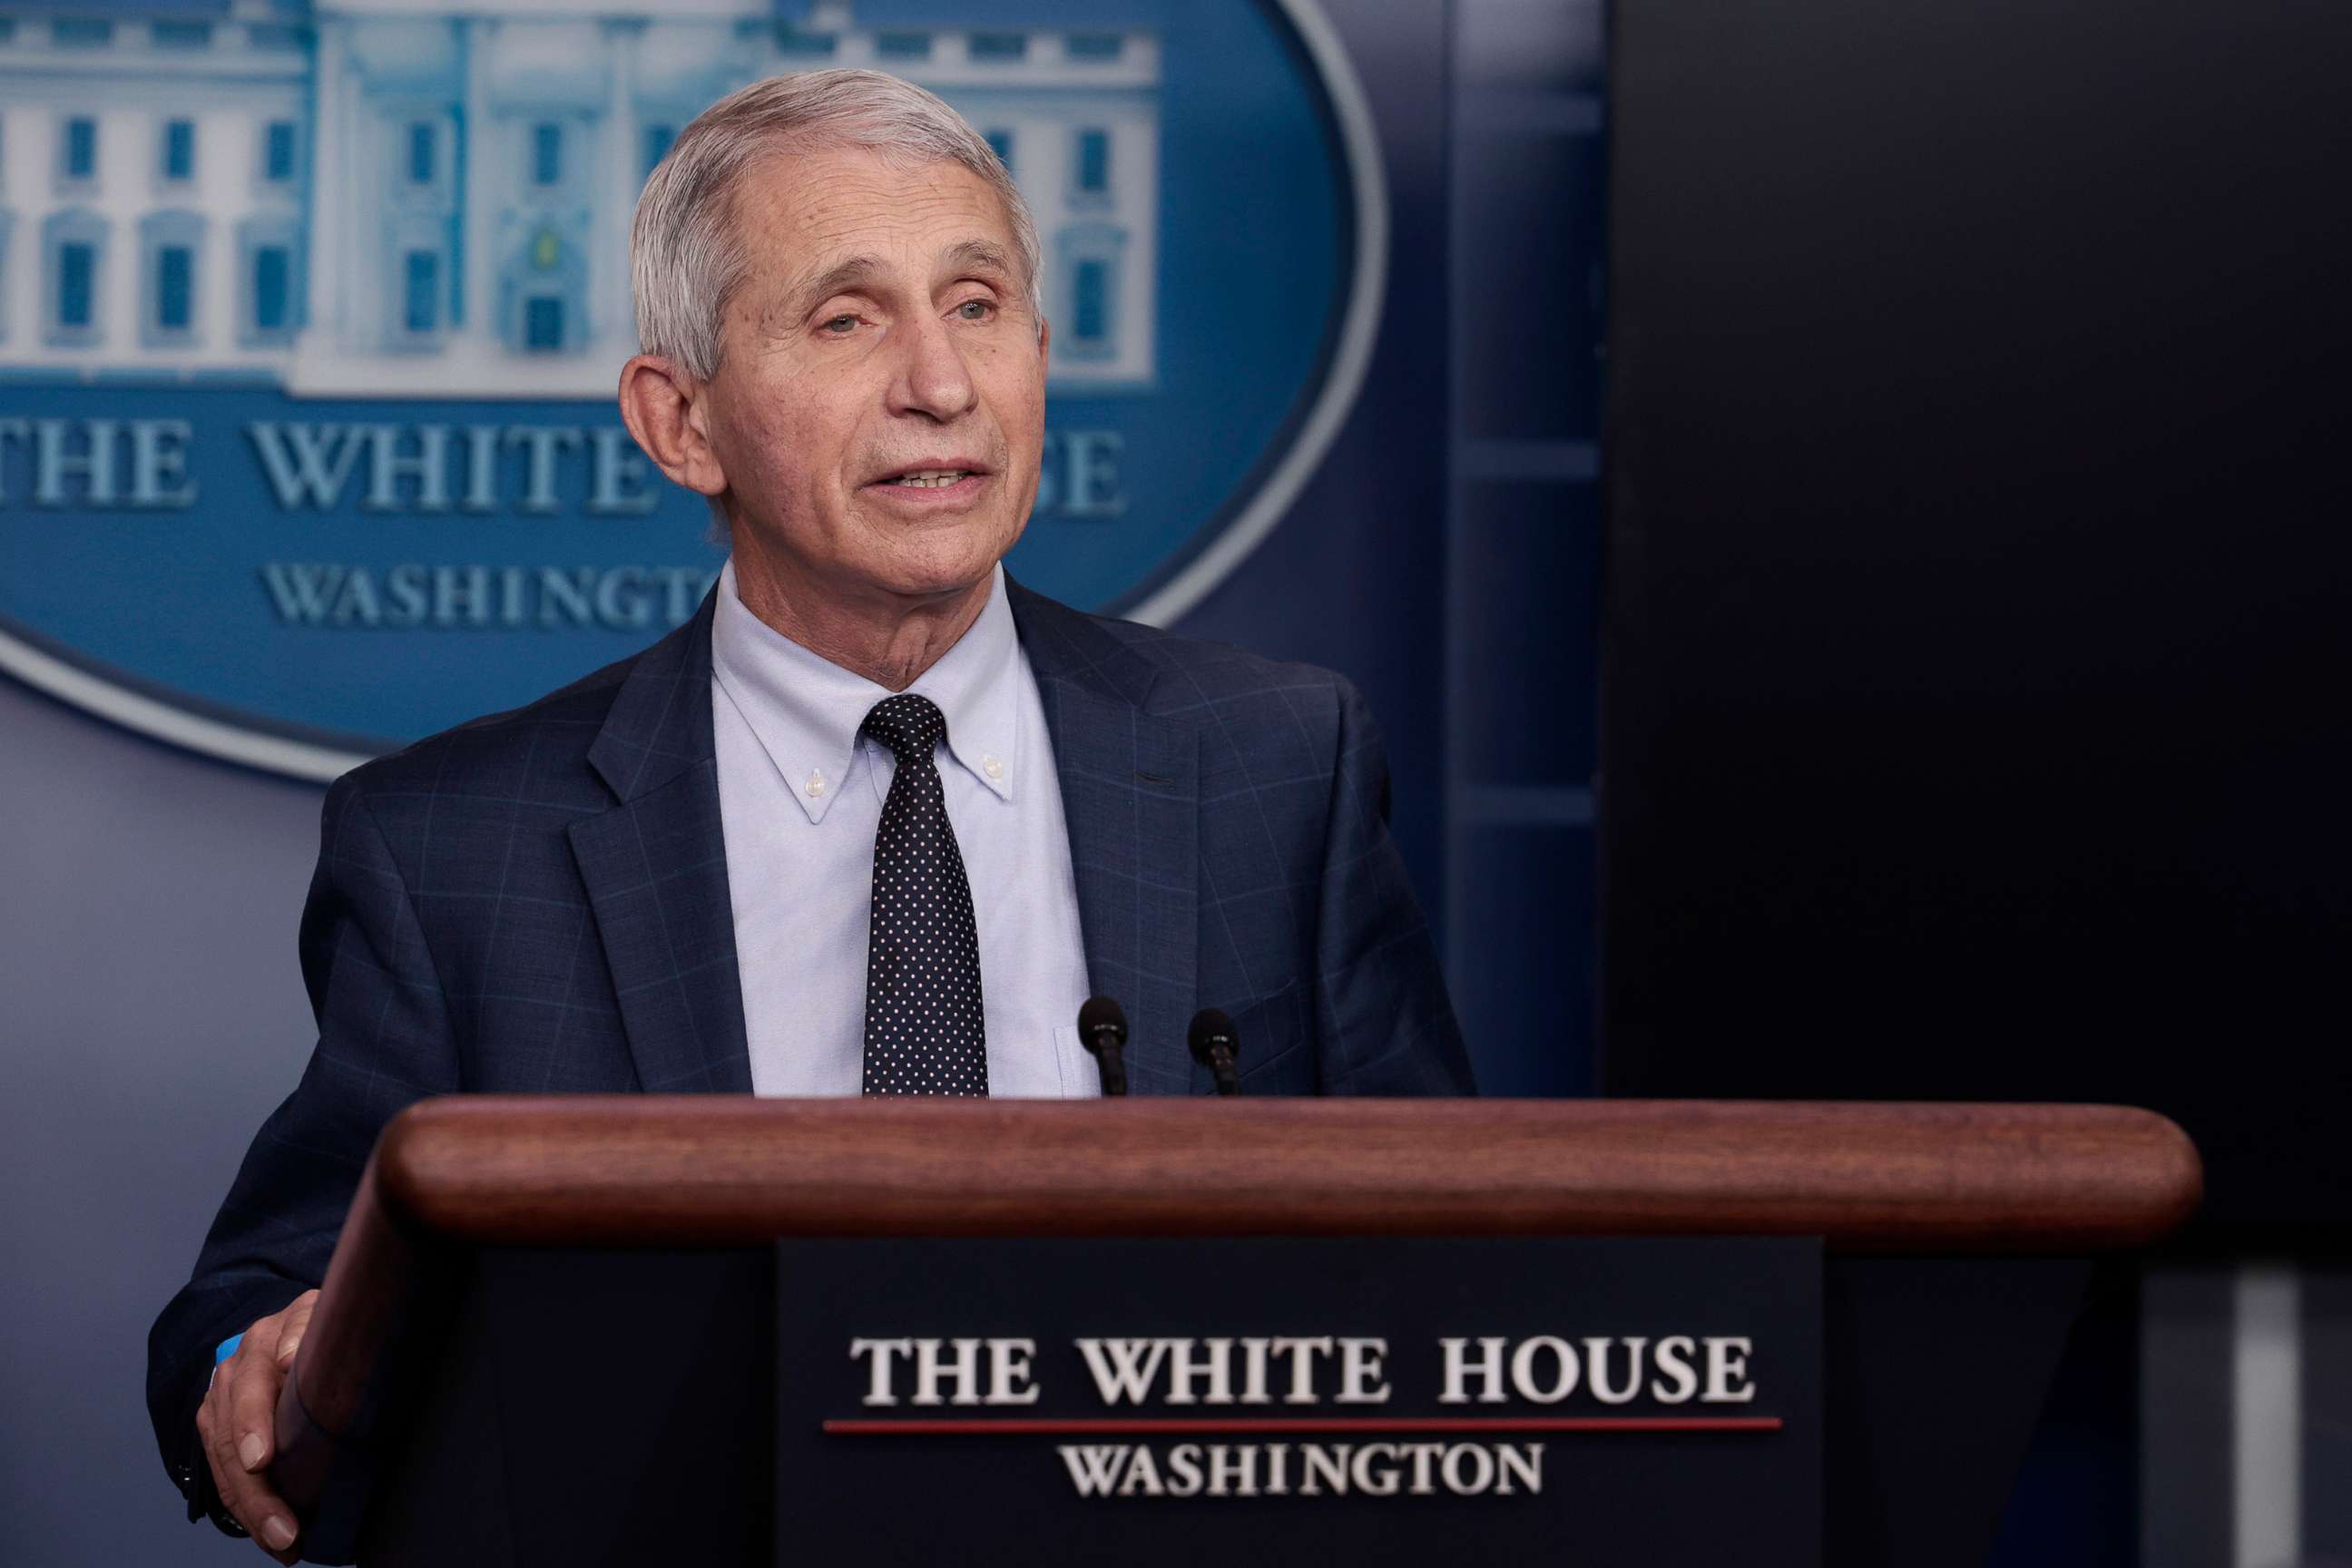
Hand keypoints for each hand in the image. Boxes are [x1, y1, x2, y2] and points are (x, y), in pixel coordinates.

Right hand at [196, 1290, 317, 1561]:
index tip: (261, 1460)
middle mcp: (237, 1368)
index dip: (254, 1422)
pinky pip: (223, 1474)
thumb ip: (311, 1330)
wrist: (295, 1325)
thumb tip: (289, 1357)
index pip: (253, 1384)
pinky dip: (245, 1508)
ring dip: (251, 1509)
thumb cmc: (325, 1328)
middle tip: (285, 1529)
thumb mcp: (329, 1317)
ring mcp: (221, 1398)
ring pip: (226, 1463)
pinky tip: (269, 1535)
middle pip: (236, 1436)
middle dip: (258, 1489)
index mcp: (269, 1338)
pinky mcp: (215, 1424)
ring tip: (282, 1542)